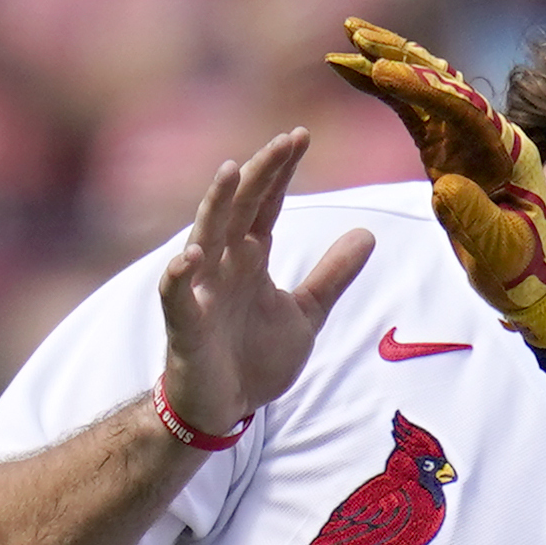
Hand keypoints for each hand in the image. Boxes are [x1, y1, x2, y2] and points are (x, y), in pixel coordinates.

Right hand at [157, 129, 376, 438]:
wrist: (225, 408)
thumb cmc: (256, 356)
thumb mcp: (306, 313)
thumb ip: (332, 274)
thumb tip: (368, 233)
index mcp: (251, 257)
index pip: (267, 204)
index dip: (282, 172)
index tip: (301, 136)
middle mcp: (224, 264)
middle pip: (240, 208)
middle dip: (261, 174)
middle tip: (285, 141)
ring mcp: (202, 291)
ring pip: (205, 237)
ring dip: (216, 204)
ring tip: (232, 169)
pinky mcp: (185, 325)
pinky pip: (177, 295)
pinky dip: (181, 276)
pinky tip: (192, 256)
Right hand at [328, 19, 545, 346]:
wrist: (534, 279)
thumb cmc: (524, 268)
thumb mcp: (502, 251)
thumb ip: (476, 220)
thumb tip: (443, 187)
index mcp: (508, 152)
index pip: (465, 110)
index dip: (424, 88)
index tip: (386, 71)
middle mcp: (488, 133)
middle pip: (443, 83)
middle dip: (401, 57)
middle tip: (357, 33)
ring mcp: (465, 138)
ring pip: (426, 87)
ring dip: (390, 59)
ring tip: (350, 34)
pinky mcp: (444, 148)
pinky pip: (410, 110)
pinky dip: (383, 89)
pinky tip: (354, 69)